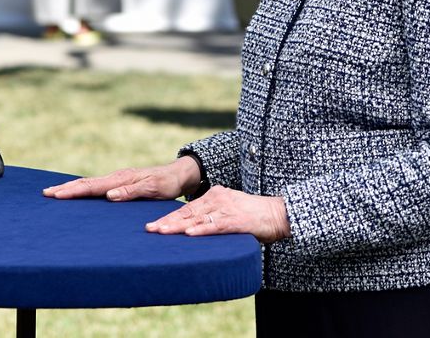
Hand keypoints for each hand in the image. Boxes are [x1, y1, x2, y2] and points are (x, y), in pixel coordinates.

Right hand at [43, 157, 200, 201]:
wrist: (177, 174)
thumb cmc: (167, 184)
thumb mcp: (153, 189)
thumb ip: (131, 192)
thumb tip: (108, 195)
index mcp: (120, 179)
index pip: (91, 186)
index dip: (72, 191)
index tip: (55, 195)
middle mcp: (114, 177)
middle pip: (84, 183)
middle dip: (64, 188)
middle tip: (45, 193)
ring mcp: (115, 180)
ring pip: (88, 183)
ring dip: (70, 188)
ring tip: (53, 192)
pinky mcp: (118, 183)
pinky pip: (95, 185)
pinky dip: (81, 188)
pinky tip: (75, 192)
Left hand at [145, 186, 290, 243]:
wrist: (280, 213)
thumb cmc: (254, 216)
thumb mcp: (229, 212)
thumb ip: (213, 218)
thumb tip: (195, 229)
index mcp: (213, 196)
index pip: (186, 208)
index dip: (168, 217)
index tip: (153, 225)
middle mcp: (216, 199)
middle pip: (186, 212)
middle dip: (166, 221)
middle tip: (149, 229)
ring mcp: (226, 209)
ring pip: (197, 218)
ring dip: (177, 226)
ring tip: (161, 231)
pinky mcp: (236, 220)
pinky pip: (215, 226)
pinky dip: (201, 230)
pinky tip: (189, 234)